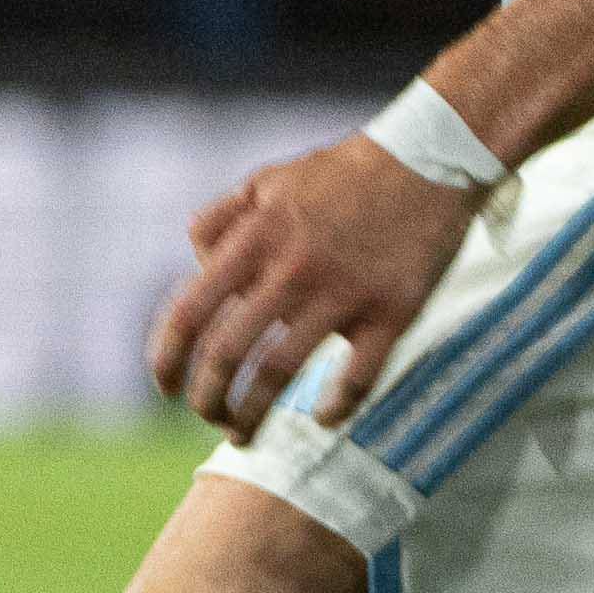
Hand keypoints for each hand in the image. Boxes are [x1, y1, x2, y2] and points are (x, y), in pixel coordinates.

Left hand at [146, 127, 484, 436]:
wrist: (429, 159)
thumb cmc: (341, 175)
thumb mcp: (266, 181)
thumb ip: (220, 222)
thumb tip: (194, 268)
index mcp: (253, 240)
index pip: (189, 311)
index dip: (167, 358)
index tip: (164, 388)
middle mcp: (290, 270)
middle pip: (228, 354)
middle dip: (207, 399)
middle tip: (208, 418)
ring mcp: (342, 293)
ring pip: (281, 373)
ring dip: (253, 414)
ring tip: (244, 433)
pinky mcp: (393, 311)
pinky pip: (359, 376)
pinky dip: (336, 406)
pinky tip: (325, 417)